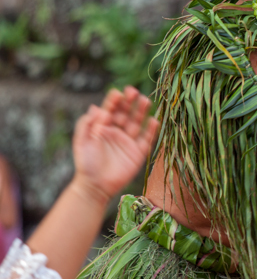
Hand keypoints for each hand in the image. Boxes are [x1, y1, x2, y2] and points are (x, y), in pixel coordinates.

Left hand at [71, 87, 158, 203]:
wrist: (95, 186)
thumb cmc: (86, 163)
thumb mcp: (81, 141)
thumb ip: (86, 124)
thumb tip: (95, 107)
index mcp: (103, 128)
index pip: (111, 110)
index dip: (115, 101)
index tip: (118, 93)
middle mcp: (117, 132)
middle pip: (126, 113)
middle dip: (130, 102)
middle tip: (133, 92)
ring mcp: (128, 142)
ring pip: (137, 123)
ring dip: (141, 111)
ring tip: (145, 100)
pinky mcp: (138, 153)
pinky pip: (147, 139)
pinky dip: (151, 130)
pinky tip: (153, 120)